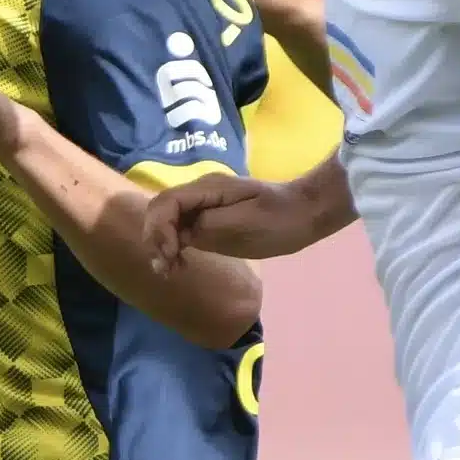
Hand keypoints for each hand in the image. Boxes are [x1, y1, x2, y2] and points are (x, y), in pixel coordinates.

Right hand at [147, 169, 327, 270]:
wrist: (305, 213)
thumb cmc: (280, 220)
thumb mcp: (246, 225)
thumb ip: (210, 226)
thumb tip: (182, 234)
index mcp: (209, 188)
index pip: (167, 202)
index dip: (160, 228)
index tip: (170, 254)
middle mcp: (200, 193)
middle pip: (160, 209)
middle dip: (155, 237)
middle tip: (165, 267)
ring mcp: (204, 205)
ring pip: (167, 220)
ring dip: (161, 244)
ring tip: (169, 271)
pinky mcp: (209, 220)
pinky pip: (181, 229)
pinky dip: (173, 246)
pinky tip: (178, 264)